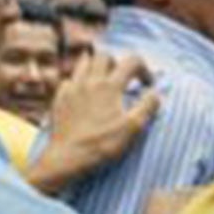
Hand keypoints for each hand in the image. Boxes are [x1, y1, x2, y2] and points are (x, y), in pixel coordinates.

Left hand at [33, 52, 157, 193]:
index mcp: (110, 86)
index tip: (147, 85)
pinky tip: (83, 94)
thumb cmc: (101, 144)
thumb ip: (147, 106)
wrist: (66, 158)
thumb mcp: (133, 128)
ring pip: (83, 62)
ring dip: (96, 66)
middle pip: (104, 55)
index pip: (131, 61)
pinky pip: (68, 79)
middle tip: (123, 79)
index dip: (144, 69)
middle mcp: (89, 82)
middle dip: (118, 62)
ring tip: (103, 81)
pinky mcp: (58, 99)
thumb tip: (155, 93)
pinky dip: (78, 81)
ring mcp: (71, 89)